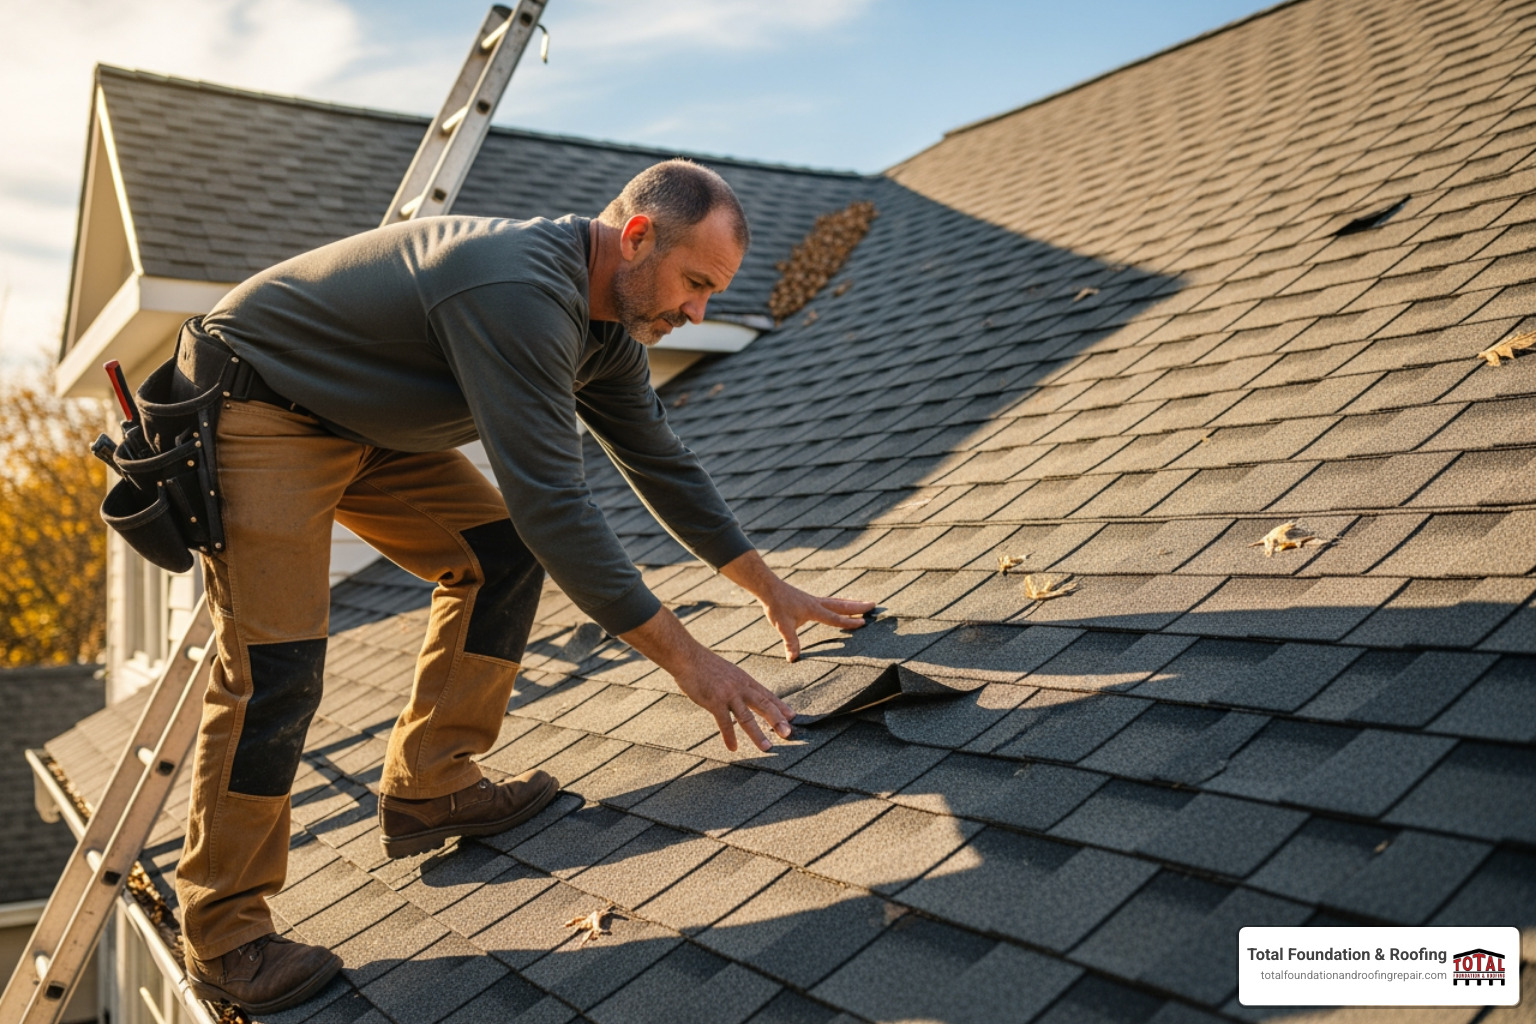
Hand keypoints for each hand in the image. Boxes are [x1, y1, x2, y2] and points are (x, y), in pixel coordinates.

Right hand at [672, 648, 794, 751]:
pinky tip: (733, 747)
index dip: (780, 706)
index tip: (792, 716)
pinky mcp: (714, 701)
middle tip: (788, 734)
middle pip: (764, 705)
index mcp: (745, 680)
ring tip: (767, 747)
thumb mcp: (728, 672)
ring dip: (758, 734)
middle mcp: (741, 687)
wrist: (687, 657)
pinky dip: (729, 736)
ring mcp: (728, 694)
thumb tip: (743, 695)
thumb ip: (737, 684)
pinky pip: (725, 722)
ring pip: (747, 717)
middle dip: (777, 720)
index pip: (767, 694)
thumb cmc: (704, 665)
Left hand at [760, 583, 875, 661]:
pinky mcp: (808, 599)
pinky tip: (838, 604)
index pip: (835, 618)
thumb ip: (790, 642)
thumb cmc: (776, 605)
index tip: (864, 623)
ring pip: (837, 601)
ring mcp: (814, 600)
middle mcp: (817, 604)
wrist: (768, 587)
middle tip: (873, 605)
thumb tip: (793, 659)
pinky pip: (829, 601)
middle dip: (858, 607)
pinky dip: (839, 602)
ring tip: (863, 603)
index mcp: (814, 610)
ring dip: (851, 603)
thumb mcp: (783, 626)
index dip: (849, 622)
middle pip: (842, 605)